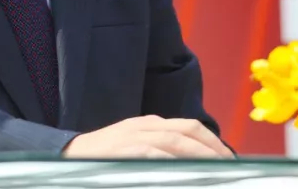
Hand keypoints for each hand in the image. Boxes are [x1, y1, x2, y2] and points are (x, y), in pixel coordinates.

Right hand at [62, 115, 233, 158]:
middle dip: (214, 149)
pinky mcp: (126, 150)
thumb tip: (189, 165)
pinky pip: (156, 155)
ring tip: (217, 172)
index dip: (213, 142)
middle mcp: (144, 126)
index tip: (230, 159)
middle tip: (231, 167)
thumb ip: (159, 152)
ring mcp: (134, 137)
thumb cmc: (102, 158)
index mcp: (148, 124)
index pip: (189, 127)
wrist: (66, 156)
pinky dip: (175, 163)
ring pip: (176, 141)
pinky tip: (188, 174)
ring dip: (201, 156)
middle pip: (188, 131)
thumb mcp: (133, 148)